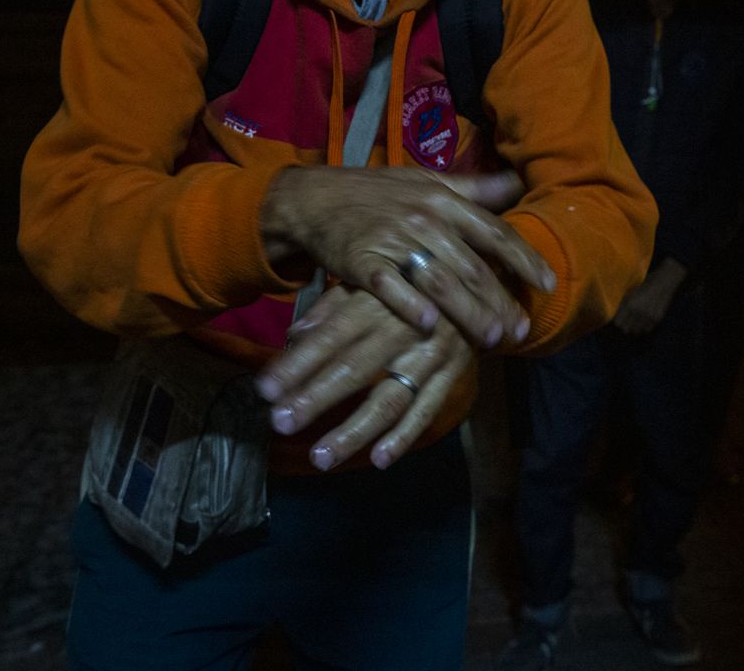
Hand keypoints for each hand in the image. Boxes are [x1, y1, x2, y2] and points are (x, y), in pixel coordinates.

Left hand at [257, 285, 473, 470]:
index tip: (264, 388)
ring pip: (390, 398)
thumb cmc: (411, 286)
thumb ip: (334, 308)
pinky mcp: (453, 375)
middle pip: (355, 368)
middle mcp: (405, 329)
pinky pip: (427, 410)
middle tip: (280, 423)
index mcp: (379, 303)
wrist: (479, 284)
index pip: (331, 336)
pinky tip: (378, 459)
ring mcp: (431, 355)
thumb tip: (294, 334)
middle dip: (316, 397)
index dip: (297, 363)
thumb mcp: (372, 285)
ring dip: (354, 430)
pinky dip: (404, 436)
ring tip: (321, 457)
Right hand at [261, 167, 554, 349]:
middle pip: (472, 265)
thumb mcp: (428, 182)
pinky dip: (409, 305)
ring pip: (439, 280)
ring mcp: (392, 239)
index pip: (494, 232)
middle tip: (522, 329)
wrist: (315, 197)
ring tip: (492, 338)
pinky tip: (430, 325)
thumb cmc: (378, 192)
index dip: (525, 258)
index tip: (549, 284)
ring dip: (468, 311)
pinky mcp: (361, 260)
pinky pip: (389, 287)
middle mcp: (424, 219)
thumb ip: (475, 188)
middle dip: (500, 299)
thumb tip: (518, 182)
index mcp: (445, 200)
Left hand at [612, 259, 686, 334]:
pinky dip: (644, 327)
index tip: (618, 319)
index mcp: (629, 304)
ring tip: (635, 321)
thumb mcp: (630, 292)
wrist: (663, 282)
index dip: (617, 321)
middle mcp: (638, 312)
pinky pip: (647, 329)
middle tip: (626, 321)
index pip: (618, 322)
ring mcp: (648, 316)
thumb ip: (623, 304)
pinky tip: (644, 320)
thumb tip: (615, 316)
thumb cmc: (644, 285)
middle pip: (626, 329)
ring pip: (636, 330)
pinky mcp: (657, 318)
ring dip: (634, 327)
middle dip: (624, 325)